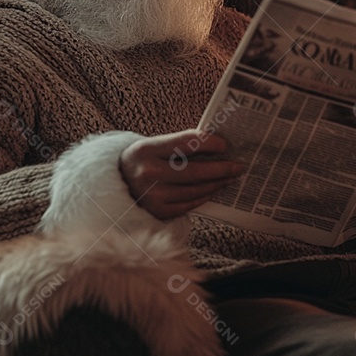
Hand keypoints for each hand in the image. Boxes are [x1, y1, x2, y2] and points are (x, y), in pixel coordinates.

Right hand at [119, 130, 244, 219]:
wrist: (116, 185)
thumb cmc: (143, 161)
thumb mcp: (154, 147)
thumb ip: (181, 145)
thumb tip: (218, 147)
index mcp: (146, 150)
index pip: (185, 143)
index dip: (209, 143)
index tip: (225, 145)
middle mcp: (147, 174)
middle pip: (195, 171)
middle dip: (221, 168)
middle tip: (238, 166)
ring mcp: (152, 196)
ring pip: (196, 190)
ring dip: (217, 183)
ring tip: (230, 177)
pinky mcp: (159, 212)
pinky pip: (190, 204)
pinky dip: (206, 195)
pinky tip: (215, 188)